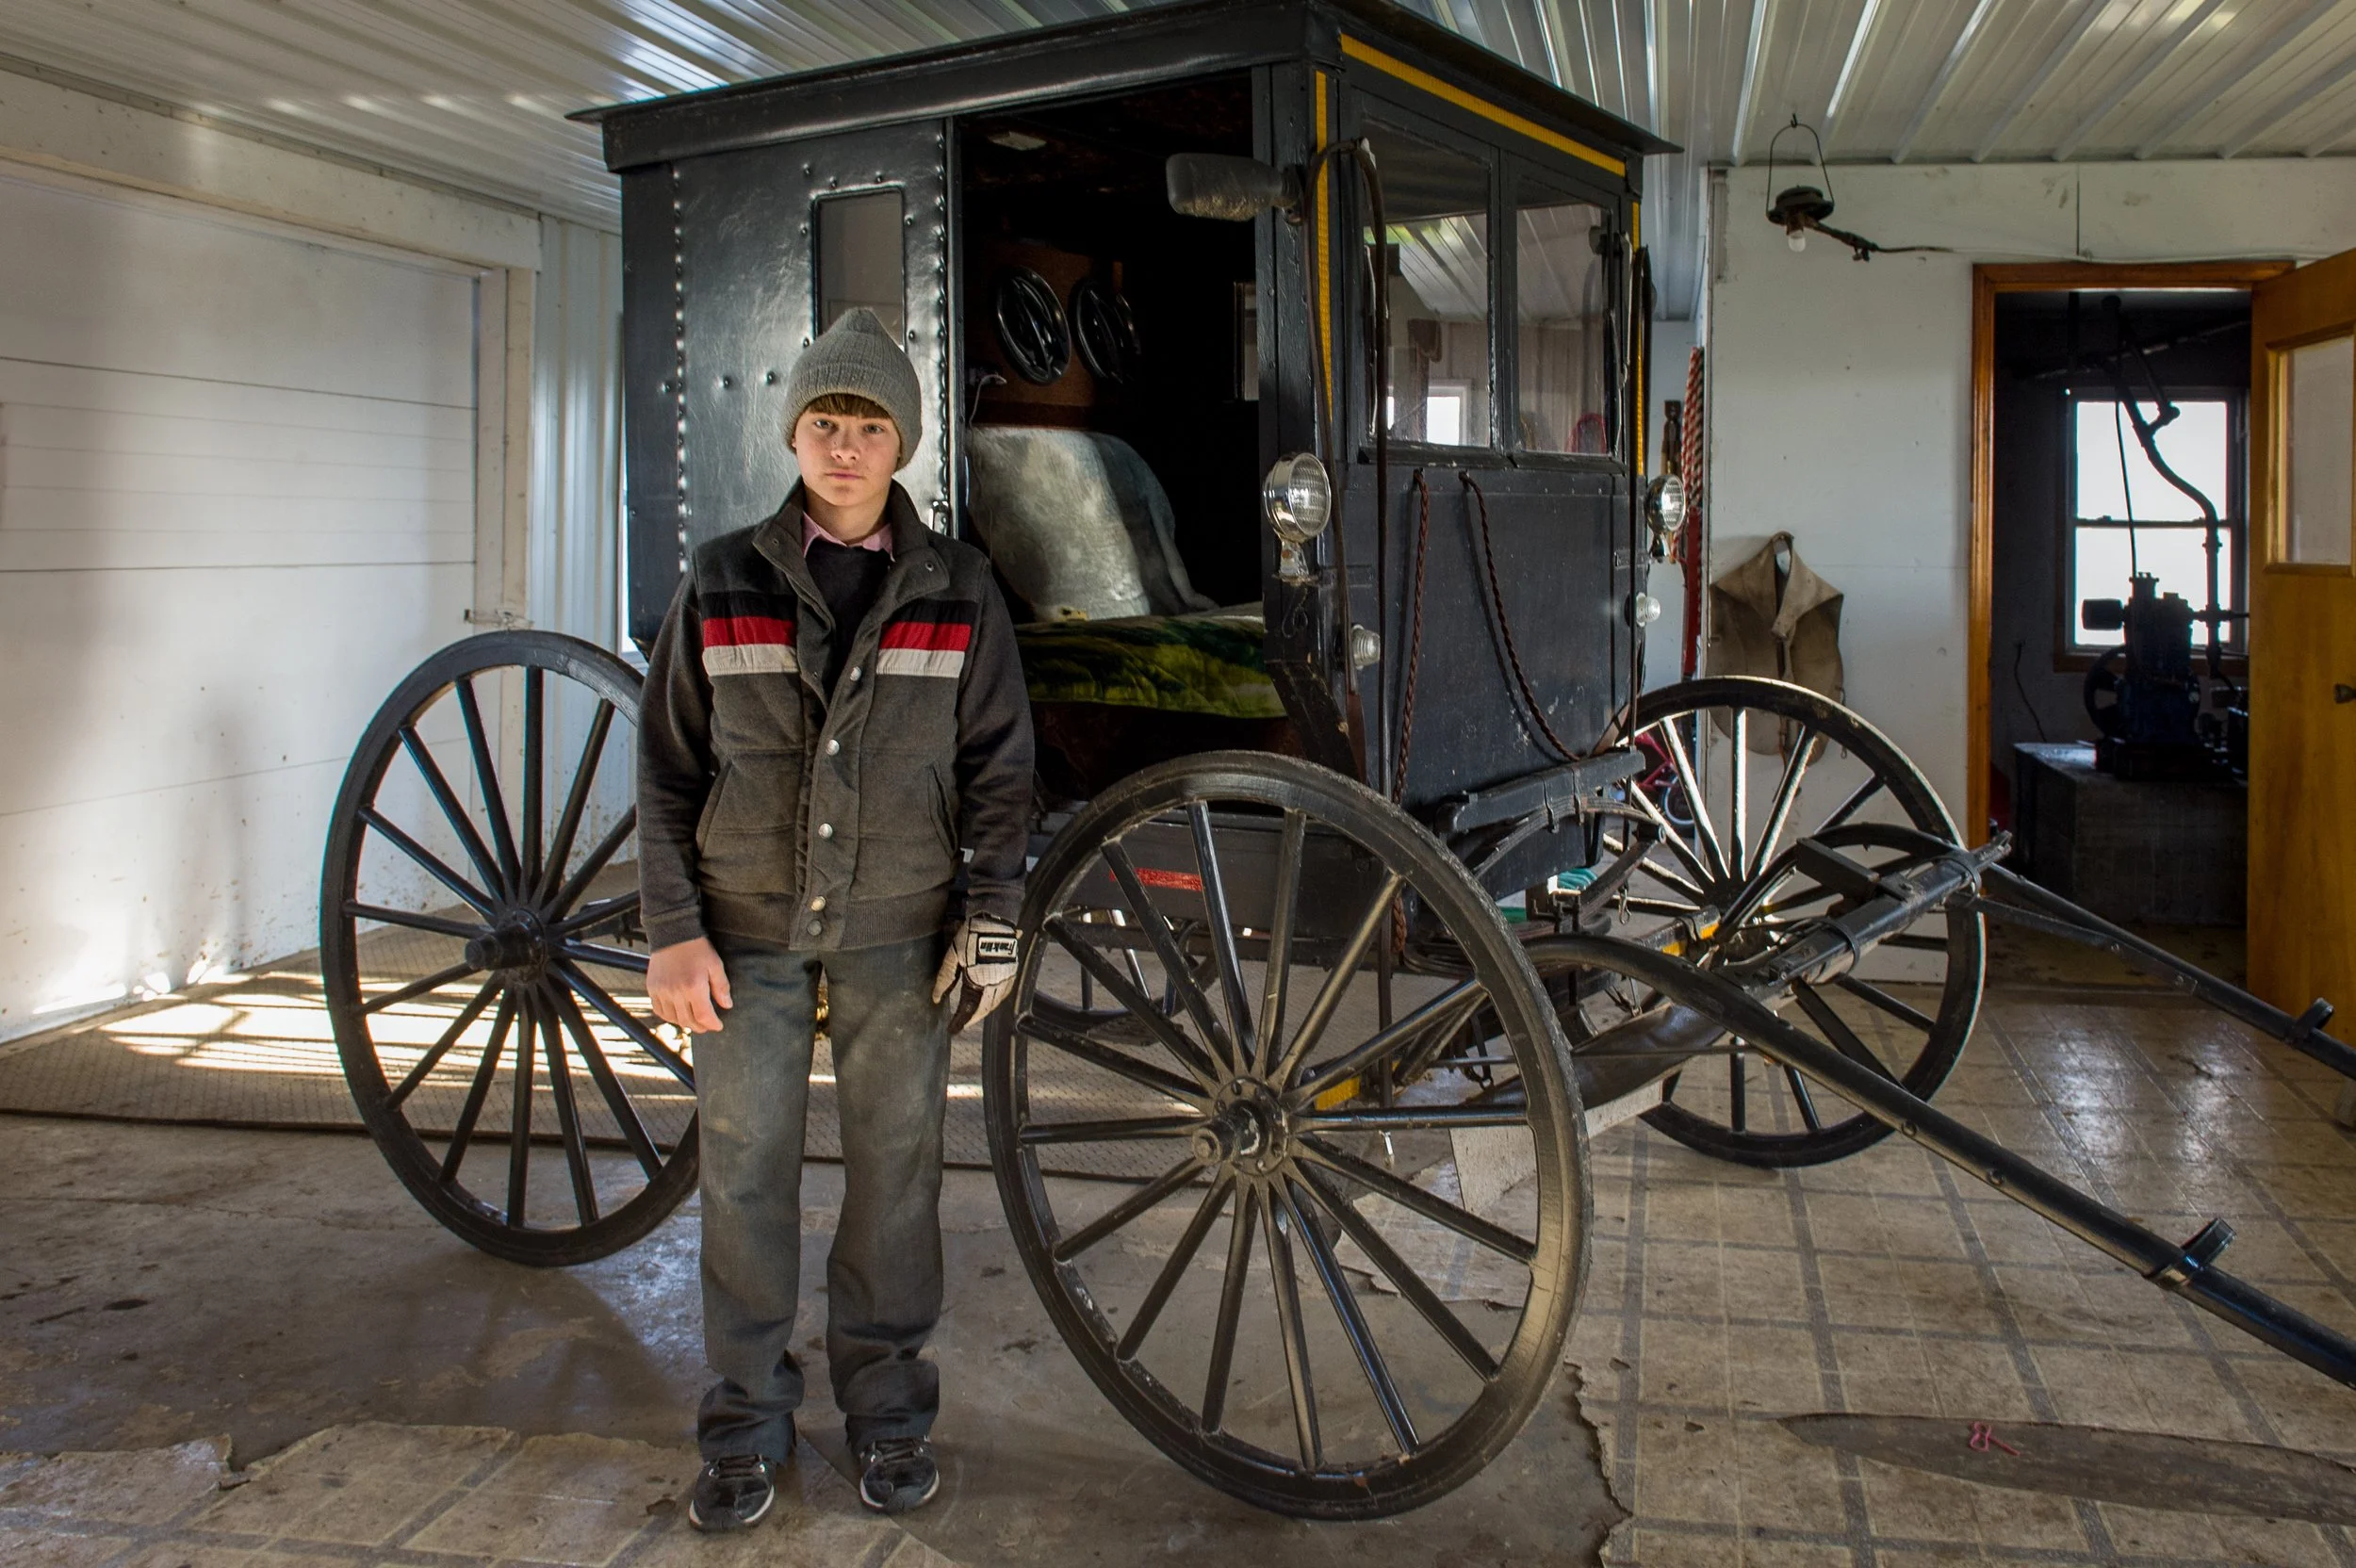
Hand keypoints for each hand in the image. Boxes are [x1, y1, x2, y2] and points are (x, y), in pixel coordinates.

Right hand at [648, 937, 731, 1031]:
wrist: (673, 933)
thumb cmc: (696, 948)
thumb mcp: (715, 965)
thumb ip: (721, 987)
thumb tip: (727, 1005)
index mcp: (694, 987)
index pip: (704, 1016)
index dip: (713, 1024)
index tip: (718, 1026)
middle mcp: (675, 992)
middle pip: (688, 1020)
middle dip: (701, 1026)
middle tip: (707, 1025)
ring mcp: (662, 991)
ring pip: (673, 1018)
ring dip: (685, 1023)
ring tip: (694, 1020)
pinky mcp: (652, 988)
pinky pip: (659, 1011)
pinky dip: (669, 1016)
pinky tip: (677, 1013)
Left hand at [931, 914, 1018, 1032]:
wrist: (994, 920)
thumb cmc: (971, 936)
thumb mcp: (952, 957)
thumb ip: (944, 979)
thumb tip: (936, 998)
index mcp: (979, 983)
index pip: (968, 1010)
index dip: (960, 1022)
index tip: (953, 1029)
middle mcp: (995, 984)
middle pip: (984, 1009)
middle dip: (973, 1018)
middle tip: (963, 1023)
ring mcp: (1006, 978)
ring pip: (996, 1002)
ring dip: (985, 1010)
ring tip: (975, 1013)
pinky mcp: (1012, 970)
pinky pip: (1005, 992)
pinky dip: (996, 999)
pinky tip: (990, 997)